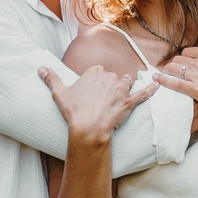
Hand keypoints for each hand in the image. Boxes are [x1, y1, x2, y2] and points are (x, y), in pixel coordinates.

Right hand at [40, 65, 155, 144]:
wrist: (88, 128)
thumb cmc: (73, 111)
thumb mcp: (59, 93)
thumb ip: (51, 78)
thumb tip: (40, 68)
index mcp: (95, 71)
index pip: (98, 73)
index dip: (95, 85)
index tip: (90, 95)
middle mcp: (110, 76)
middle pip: (112, 78)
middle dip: (108, 88)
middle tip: (100, 103)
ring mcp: (121, 89)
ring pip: (126, 84)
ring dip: (124, 90)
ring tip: (117, 101)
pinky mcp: (130, 102)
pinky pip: (144, 93)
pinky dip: (151, 89)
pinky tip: (158, 84)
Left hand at [153, 40, 197, 120]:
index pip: (187, 52)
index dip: (184, 58)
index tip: (181, 63)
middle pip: (178, 59)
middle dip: (174, 63)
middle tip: (172, 70)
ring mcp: (196, 76)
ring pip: (173, 68)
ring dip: (167, 70)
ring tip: (162, 73)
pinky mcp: (195, 90)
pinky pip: (174, 83)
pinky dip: (163, 80)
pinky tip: (156, 78)